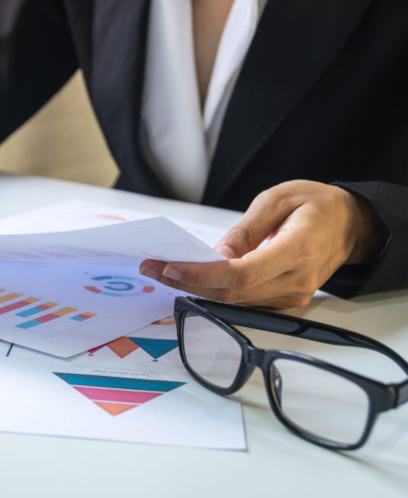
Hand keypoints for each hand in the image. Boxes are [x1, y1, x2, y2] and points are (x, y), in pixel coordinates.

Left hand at [139, 180, 387, 307]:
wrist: (350, 226)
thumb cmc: (315, 205)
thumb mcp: (278, 200)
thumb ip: (245, 231)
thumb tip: (214, 256)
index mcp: (299, 248)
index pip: (242, 274)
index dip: (202, 274)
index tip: (169, 266)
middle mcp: (297, 280)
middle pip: (232, 292)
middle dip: (185, 282)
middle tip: (151, 268)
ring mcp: (293, 295)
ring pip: (234, 300)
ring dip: (194, 287)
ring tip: (161, 270)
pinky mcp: (286, 301)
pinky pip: (243, 300)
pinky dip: (213, 290)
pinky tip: (189, 277)